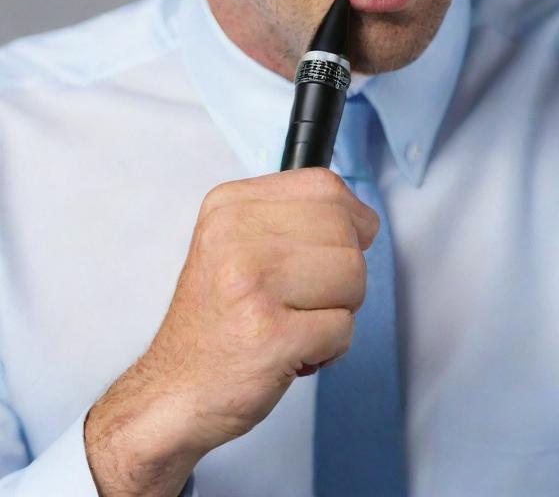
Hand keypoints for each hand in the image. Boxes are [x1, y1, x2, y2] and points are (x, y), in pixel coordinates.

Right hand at [94, 168, 379, 459]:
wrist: (173, 393)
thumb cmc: (219, 323)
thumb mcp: (239, 245)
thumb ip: (294, 218)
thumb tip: (363, 218)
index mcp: (231, 206)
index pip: (326, 186)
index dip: (350, 221)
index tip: (330, 251)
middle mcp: (236, 237)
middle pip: (347, 235)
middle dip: (344, 276)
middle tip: (304, 301)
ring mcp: (251, 284)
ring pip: (354, 279)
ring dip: (338, 312)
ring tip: (295, 323)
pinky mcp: (268, 335)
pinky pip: (343, 329)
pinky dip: (330, 348)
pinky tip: (293, 352)